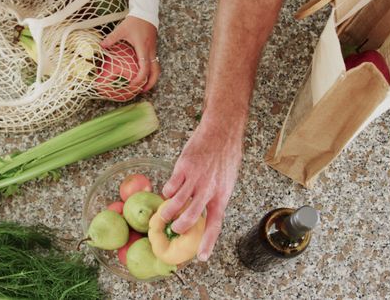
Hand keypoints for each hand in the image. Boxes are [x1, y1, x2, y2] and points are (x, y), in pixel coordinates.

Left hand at [100, 16, 159, 91]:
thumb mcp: (121, 29)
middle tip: (142, 91)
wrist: (146, 13)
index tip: (132, 85)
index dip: (139, 78)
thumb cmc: (134, 21)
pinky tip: (144, 75)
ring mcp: (153, 50)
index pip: (144, 67)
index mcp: (143, 48)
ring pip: (157, 68)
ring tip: (144, 86)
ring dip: (152, 79)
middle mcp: (150, 51)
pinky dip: (151, 72)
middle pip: (155, 71)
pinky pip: (155, 64)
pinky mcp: (153, 49)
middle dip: (150, 83)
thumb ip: (111, 38)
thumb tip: (101, 46)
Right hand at [160, 114, 243, 261]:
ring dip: (166, 212)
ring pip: (175, 203)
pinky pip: (170, 186)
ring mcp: (195, 179)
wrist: (221, 132)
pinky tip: (168, 190)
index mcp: (221, 196)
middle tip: (173, 229)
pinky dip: (167, 191)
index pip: (215, 225)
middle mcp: (208, 190)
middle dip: (179, 228)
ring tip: (163, 216)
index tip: (201, 257)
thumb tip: (203, 211)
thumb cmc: (225, 156)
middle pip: (190, 218)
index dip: (207, 243)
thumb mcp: (226, 181)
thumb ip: (214, 197)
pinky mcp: (183, 167)